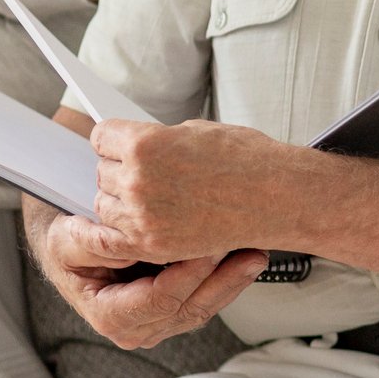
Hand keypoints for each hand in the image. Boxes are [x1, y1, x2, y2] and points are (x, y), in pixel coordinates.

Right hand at [23, 195, 266, 348]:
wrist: (71, 246)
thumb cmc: (67, 241)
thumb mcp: (67, 238)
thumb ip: (93, 242)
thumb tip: (124, 240)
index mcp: (111, 316)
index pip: (160, 299)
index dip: (189, 274)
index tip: (211, 245)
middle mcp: (137, 329)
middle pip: (190, 309)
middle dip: (224, 280)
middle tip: (250, 250)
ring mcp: (158, 324)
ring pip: (203, 307)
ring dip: (233, 281)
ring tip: (257, 252)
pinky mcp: (174, 310)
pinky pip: (205, 299)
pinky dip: (227, 279)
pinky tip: (245, 257)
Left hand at [75, 117, 292, 263]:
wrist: (277, 195)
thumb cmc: (244, 158)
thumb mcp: (193, 131)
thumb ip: (156, 141)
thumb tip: (134, 149)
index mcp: (144, 143)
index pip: (101, 137)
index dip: (113, 139)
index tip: (119, 144)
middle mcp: (137, 180)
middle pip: (102, 172)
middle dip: (119, 170)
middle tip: (146, 173)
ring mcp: (143, 217)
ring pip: (105, 206)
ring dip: (120, 202)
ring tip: (149, 198)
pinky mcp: (154, 246)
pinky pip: (111, 242)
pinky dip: (113, 235)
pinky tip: (125, 226)